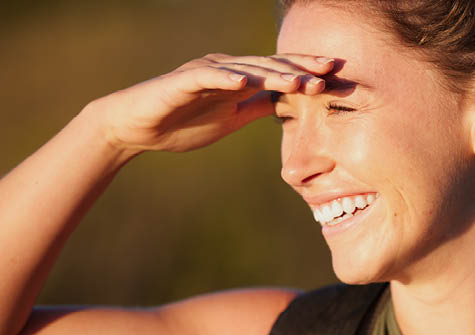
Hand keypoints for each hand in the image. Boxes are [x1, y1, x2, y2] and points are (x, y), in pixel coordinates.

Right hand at [86, 53, 333, 153]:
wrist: (138, 128)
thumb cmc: (183, 122)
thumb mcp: (231, 118)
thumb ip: (256, 108)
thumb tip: (285, 105)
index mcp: (240, 80)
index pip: (280, 73)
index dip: (306, 73)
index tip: (335, 78)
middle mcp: (227, 70)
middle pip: (269, 65)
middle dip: (300, 67)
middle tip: (329, 70)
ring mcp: (206, 73)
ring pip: (245, 69)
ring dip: (273, 74)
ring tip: (298, 80)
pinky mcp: (183, 81)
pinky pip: (208, 78)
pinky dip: (226, 78)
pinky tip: (245, 82)